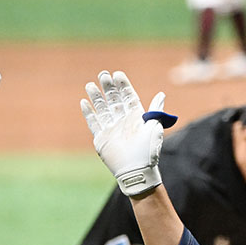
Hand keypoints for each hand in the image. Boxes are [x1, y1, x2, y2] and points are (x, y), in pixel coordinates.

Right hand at [80, 70, 171, 196]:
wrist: (137, 171)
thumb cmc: (148, 151)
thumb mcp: (155, 127)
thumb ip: (156, 110)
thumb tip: (161, 94)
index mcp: (136, 117)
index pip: (128, 96)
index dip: (123, 85)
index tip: (117, 74)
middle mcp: (123, 121)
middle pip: (114, 100)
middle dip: (108, 87)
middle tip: (103, 75)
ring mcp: (112, 129)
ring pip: (102, 109)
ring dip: (97, 97)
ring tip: (91, 84)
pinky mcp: (102, 138)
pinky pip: (93, 123)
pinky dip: (89, 113)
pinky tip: (84, 102)